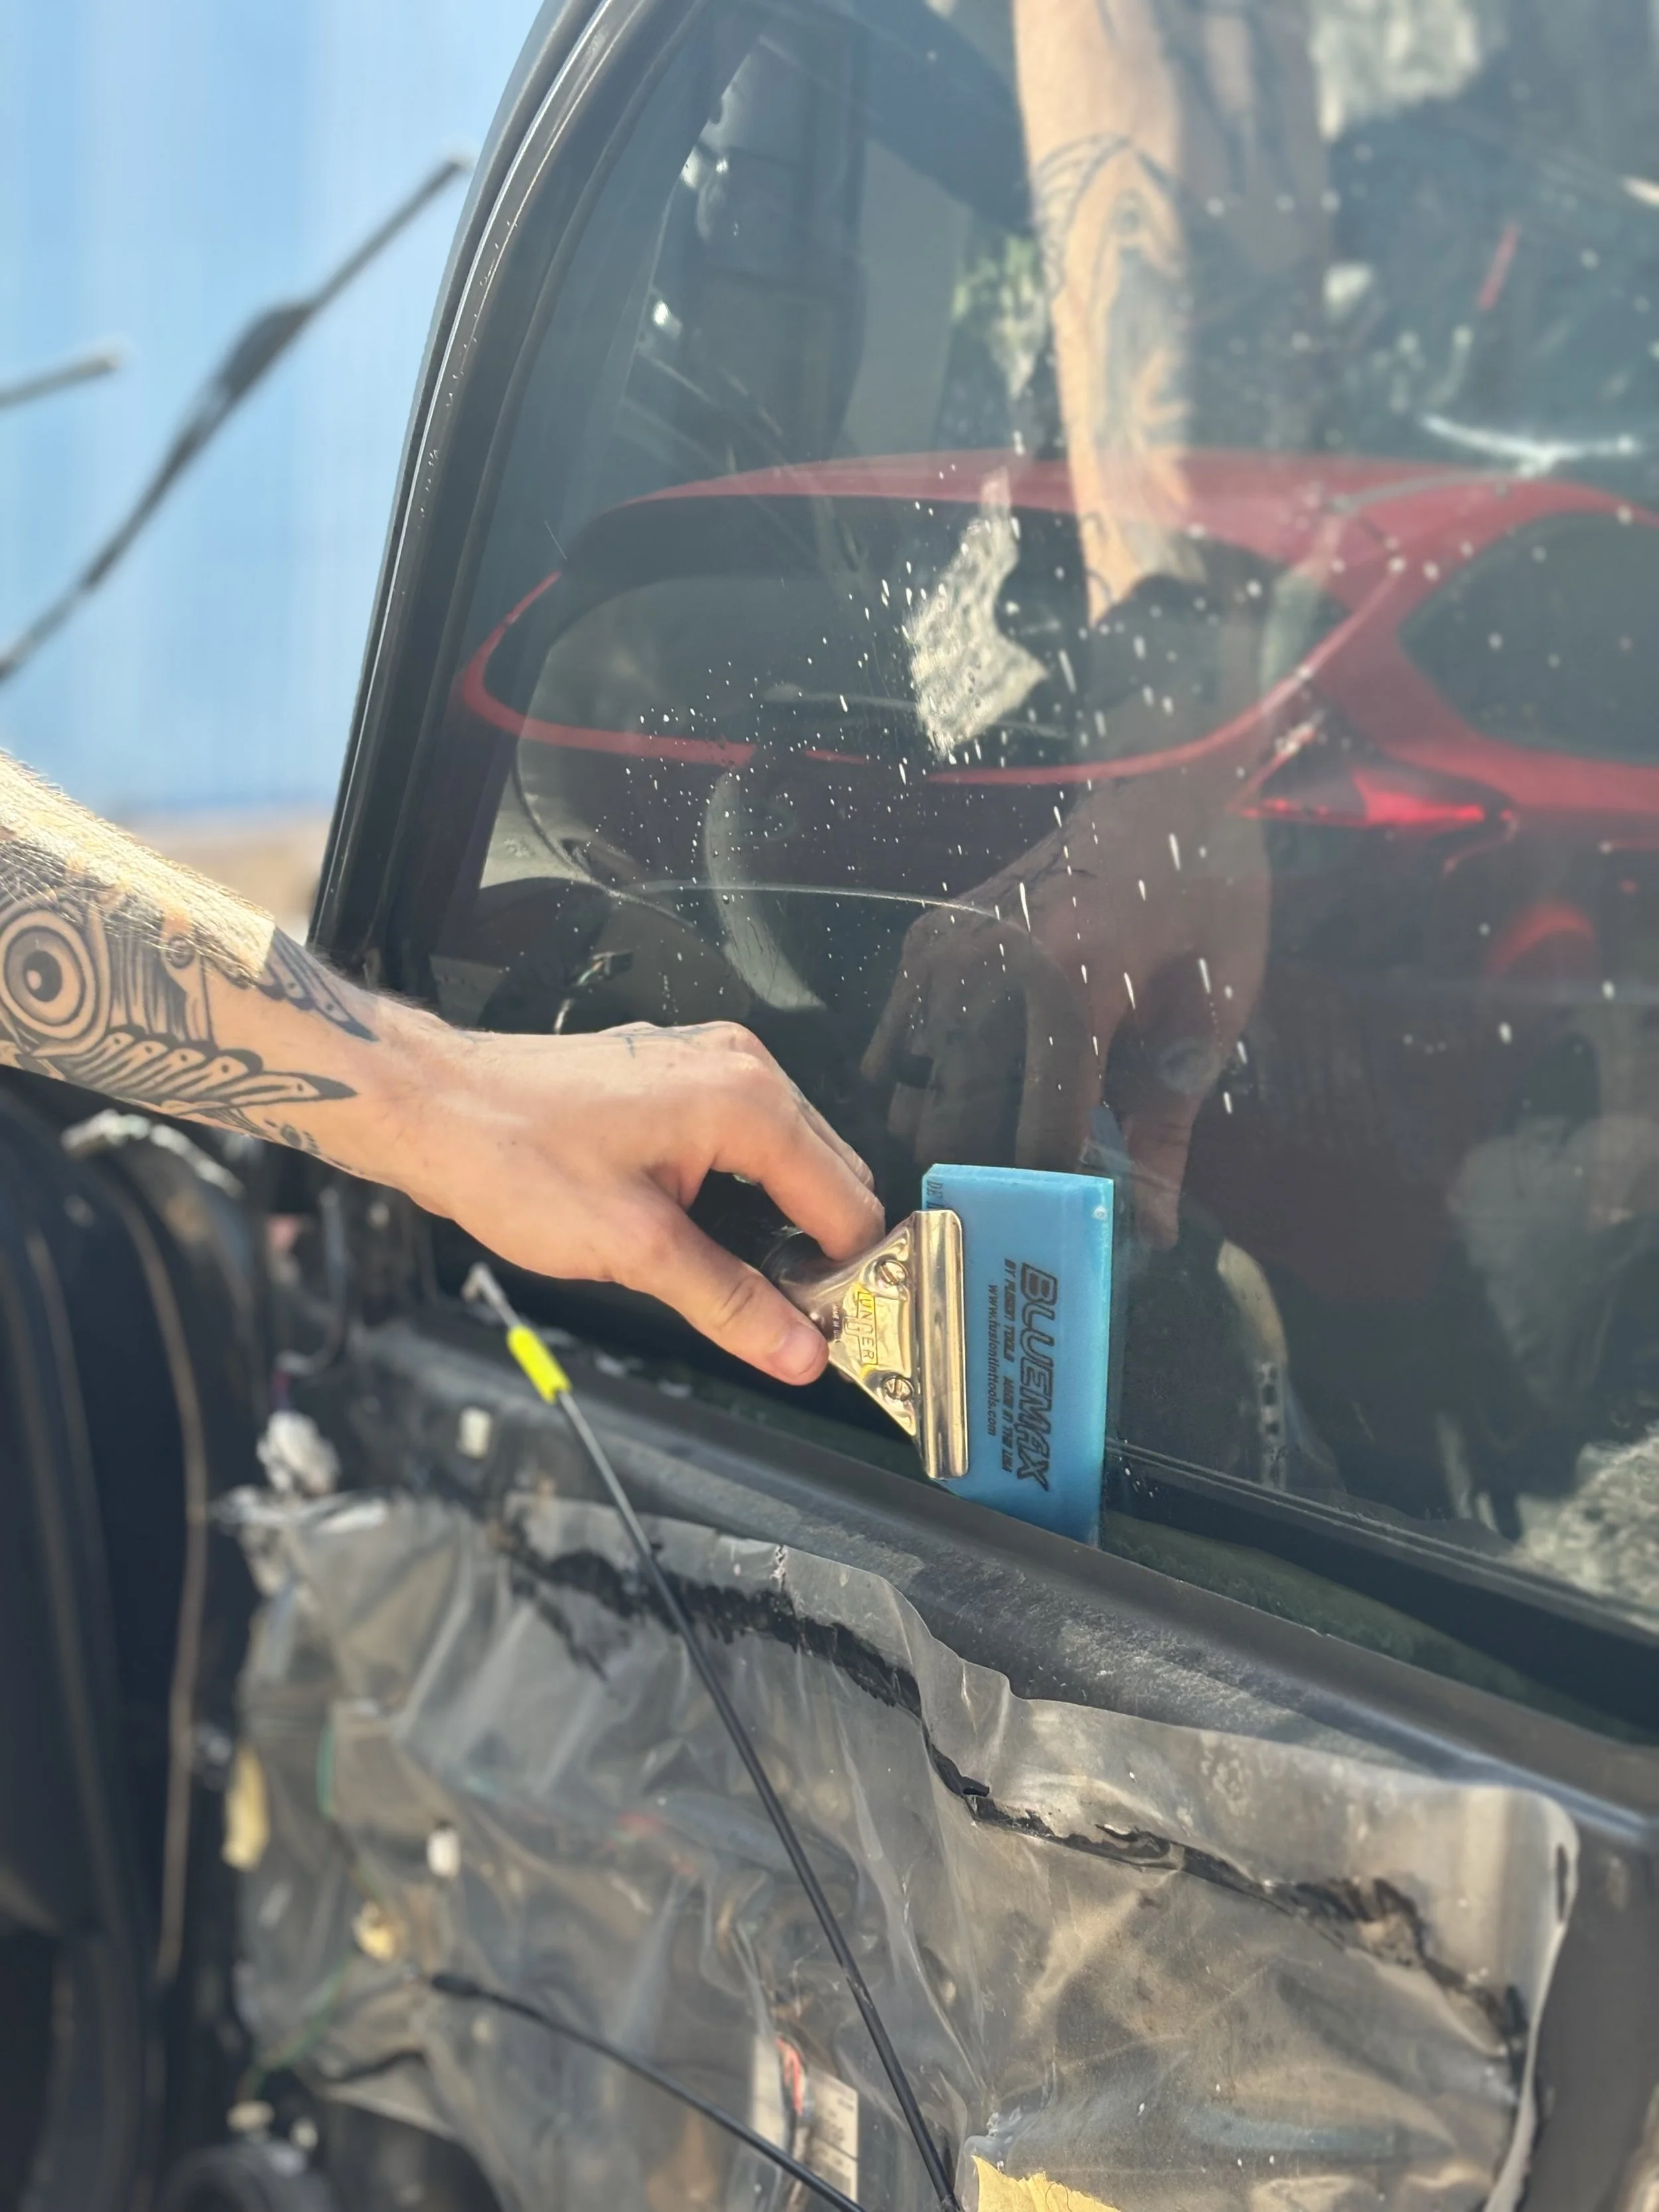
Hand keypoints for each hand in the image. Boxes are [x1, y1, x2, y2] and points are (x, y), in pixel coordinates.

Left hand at [374, 1017, 882, 1383]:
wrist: (430, 1106)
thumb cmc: (511, 1155)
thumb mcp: (634, 1249)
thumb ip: (729, 1303)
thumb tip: (796, 1350)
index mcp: (744, 1099)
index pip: (845, 1199)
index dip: (849, 1274)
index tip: (839, 1328)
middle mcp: (737, 1066)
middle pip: (827, 1173)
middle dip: (821, 1247)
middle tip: (797, 1318)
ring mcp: (705, 1063)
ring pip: (786, 1156)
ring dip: (781, 1219)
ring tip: (750, 1284)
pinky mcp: (673, 1075)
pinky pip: (741, 1136)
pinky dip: (743, 1188)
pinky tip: (710, 1235)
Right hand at [864, 777, 1266, 1243]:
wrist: (1164, 791)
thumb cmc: (1204, 900)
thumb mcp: (1207, 1016)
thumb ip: (1167, 1127)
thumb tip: (1148, 1229)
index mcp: (1068, 987)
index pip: (1038, 1140)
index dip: (1058, 1202)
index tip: (1078, 1230)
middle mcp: (985, 972)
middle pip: (958, 1131)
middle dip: (996, 1183)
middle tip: (1037, 1202)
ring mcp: (941, 955)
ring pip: (915, 1102)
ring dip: (956, 1140)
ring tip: (1005, 1148)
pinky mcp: (921, 943)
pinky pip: (893, 1052)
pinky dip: (923, 1089)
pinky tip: (975, 1087)